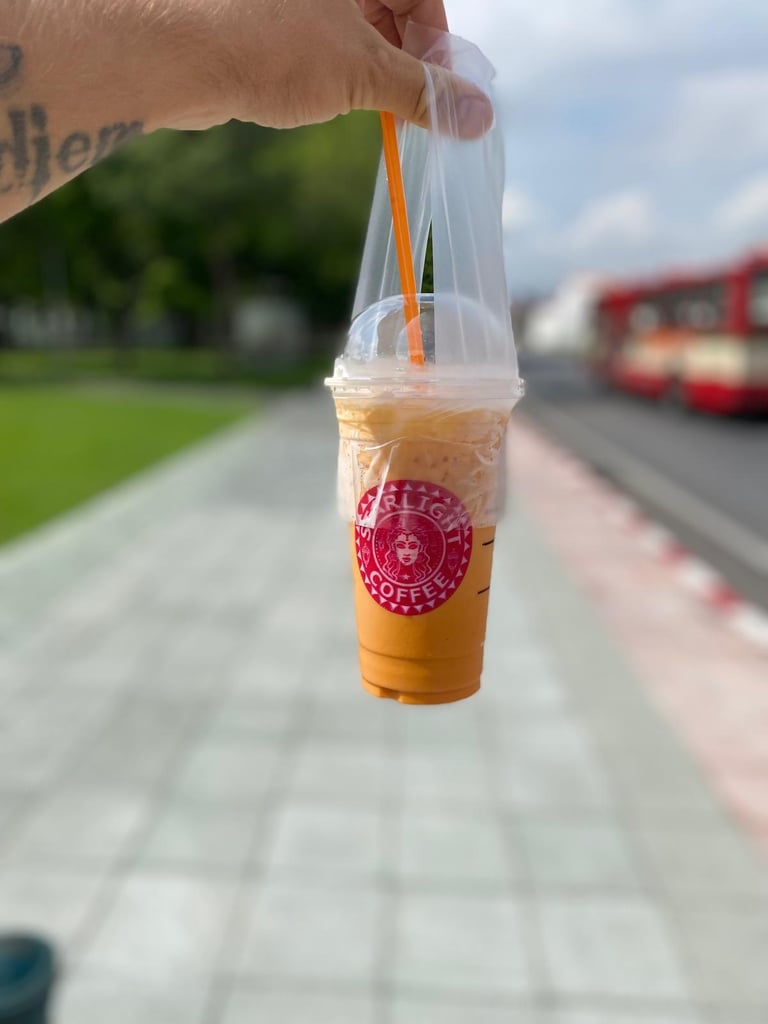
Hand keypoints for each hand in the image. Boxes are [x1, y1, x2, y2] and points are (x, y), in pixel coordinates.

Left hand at [166, 0, 491, 137]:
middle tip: (407, 111)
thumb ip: (423, 93)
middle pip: (388, 5)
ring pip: (352, 24)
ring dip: (367, 69)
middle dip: (403, 60)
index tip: (440, 96)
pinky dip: (330, 67)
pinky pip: (315, 34)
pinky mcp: (263, 13)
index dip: (438, 46)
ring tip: (363, 106)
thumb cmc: (267, 42)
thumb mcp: (361, 72)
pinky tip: (321, 94)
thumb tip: (478, 117)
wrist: (171, 51)